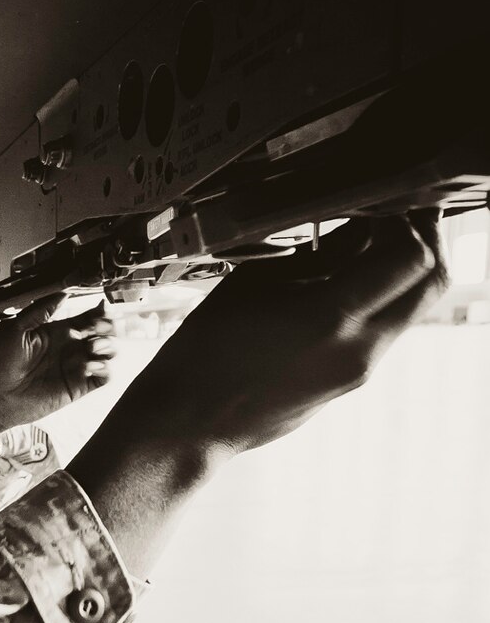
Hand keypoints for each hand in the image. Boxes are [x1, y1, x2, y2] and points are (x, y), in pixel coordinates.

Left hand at [0, 293, 116, 442]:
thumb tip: (63, 293)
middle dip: (108, 326)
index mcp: (57, 331)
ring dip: (107, 346)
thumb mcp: (14, 328)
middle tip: (99, 328)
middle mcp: (70, 348)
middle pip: (103, 332)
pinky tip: (89, 366)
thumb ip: (39, 310)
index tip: (101, 308)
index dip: (98, 311)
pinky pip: (103, 377)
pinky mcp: (78, 387)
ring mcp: (75, 367)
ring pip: (107, 353)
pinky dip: (104, 369)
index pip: (87, 317)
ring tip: (93, 347)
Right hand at [127, 212, 444, 453]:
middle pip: (434, 281)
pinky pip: (388, 329)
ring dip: (405, 268)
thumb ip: (320, 253)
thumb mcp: (257, 282)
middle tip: (399, 213)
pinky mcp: (351, 382)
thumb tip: (359, 225)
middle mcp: (358, 348)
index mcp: (331, 316)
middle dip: (427, 237)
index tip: (383, 199)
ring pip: (415, 306)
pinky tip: (347, 280)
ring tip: (369, 242)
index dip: (409, 217)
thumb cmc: (205, 350)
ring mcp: (359, 370)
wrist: (187, 423)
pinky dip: (383, 296)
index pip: (412, 254)